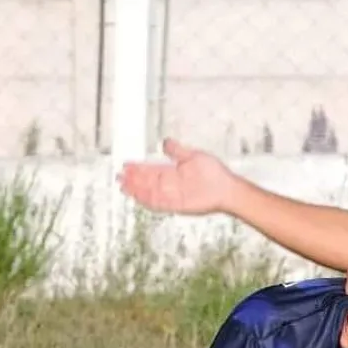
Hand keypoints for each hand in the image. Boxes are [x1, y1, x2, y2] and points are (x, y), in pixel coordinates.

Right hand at [118, 138, 237, 214]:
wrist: (227, 188)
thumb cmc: (214, 173)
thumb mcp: (193, 156)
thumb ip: (177, 151)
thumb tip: (165, 142)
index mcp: (174, 172)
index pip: (152, 170)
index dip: (139, 169)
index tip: (126, 166)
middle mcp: (171, 184)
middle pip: (148, 182)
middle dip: (134, 180)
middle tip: (119, 177)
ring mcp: (174, 195)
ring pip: (151, 193)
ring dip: (138, 190)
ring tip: (124, 187)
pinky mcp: (178, 205)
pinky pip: (160, 204)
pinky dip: (149, 200)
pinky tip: (139, 197)